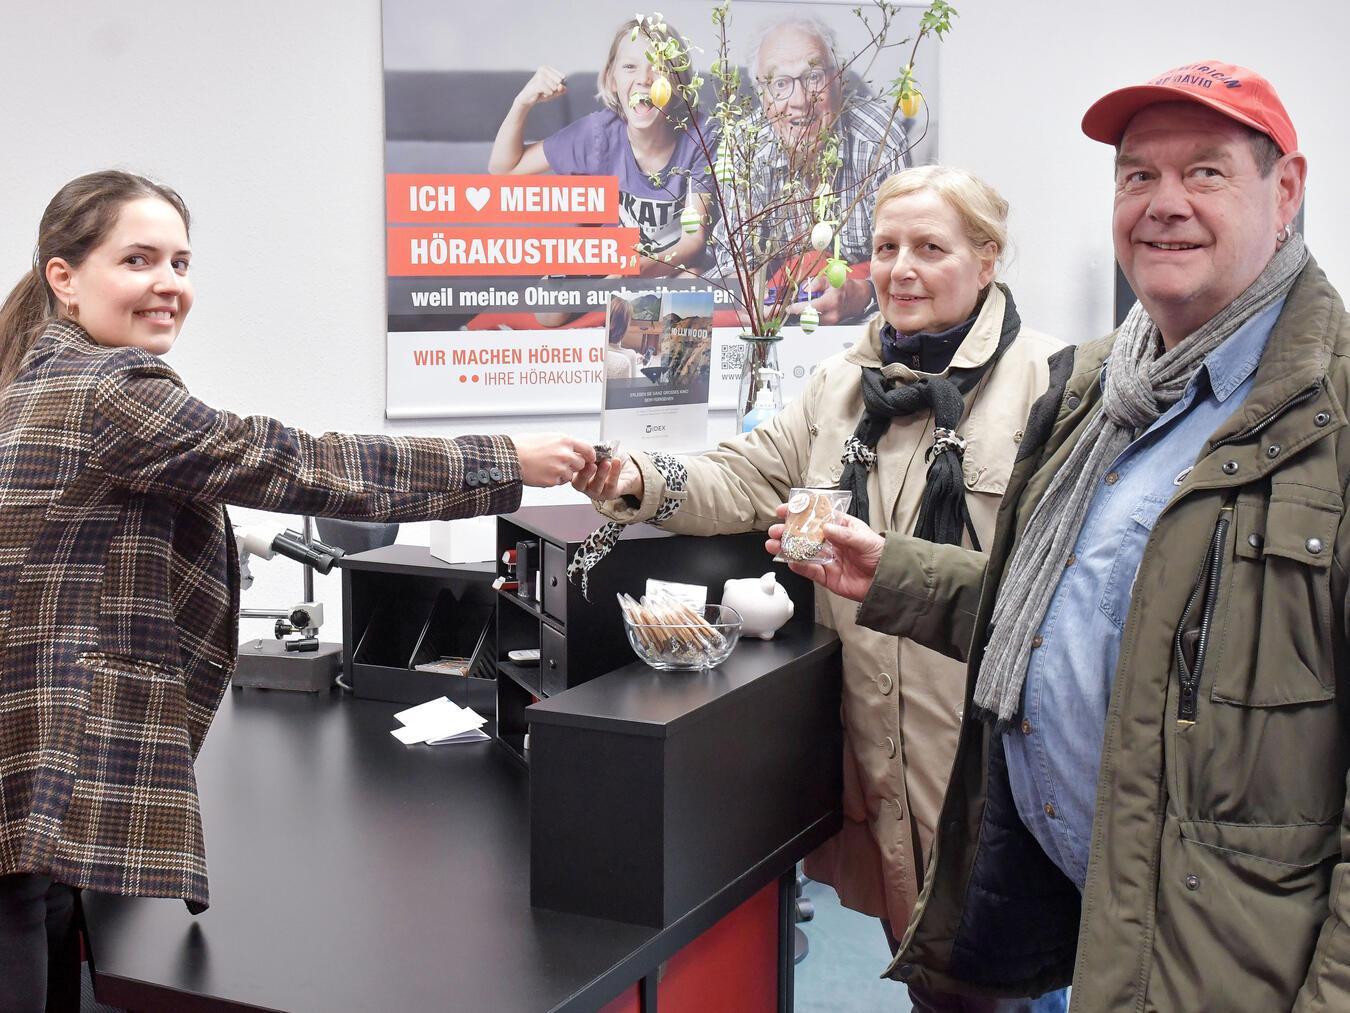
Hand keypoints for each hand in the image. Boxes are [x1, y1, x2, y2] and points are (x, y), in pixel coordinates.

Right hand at [512, 433, 593, 487]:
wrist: (510, 458)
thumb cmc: (523, 446)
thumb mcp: (547, 437)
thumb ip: (562, 443)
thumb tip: (572, 448)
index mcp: (564, 440)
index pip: (588, 449)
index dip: (590, 456)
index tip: (590, 458)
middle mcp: (565, 454)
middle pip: (581, 464)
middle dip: (574, 466)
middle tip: (562, 464)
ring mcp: (560, 468)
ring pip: (571, 475)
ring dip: (563, 474)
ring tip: (548, 468)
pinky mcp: (553, 480)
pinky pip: (560, 482)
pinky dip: (554, 480)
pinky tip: (543, 473)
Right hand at [514, 66, 566, 108]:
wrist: (528, 99)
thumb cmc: (542, 93)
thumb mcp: (554, 92)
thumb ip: (561, 89)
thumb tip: (561, 86)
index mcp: (547, 68)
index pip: (562, 77)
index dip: (560, 85)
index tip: (552, 87)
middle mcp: (543, 69)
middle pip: (559, 81)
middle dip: (555, 89)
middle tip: (547, 90)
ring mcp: (539, 75)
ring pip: (554, 86)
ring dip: (551, 92)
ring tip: (544, 92)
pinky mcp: (536, 83)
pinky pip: (549, 90)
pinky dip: (548, 94)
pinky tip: (542, 94)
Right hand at [572, 454, 642, 500]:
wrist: (622, 470)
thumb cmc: (604, 462)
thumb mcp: (595, 455)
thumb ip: (589, 453)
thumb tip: (588, 447)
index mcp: (577, 476)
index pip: (570, 474)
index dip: (573, 467)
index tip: (579, 457)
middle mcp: (584, 486)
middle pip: (580, 484)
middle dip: (585, 474)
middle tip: (591, 464)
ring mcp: (596, 492)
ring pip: (596, 487)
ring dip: (601, 474)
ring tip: (606, 463)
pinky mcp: (609, 494)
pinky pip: (611, 485)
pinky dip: (614, 473)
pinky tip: (616, 462)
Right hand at [766, 506, 883, 602]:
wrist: (887, 581)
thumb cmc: (881, 555)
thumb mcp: (865, 539)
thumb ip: (845, 535)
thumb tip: (826, 529)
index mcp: (840, 527)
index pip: (816, 516)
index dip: (799, 512)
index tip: (784, 510)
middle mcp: (831, 542)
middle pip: (805, 535)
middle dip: (788, 532)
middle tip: (775, 531)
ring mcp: (827, 559)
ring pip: (803, 552)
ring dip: (787, 548)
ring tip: (773, 545)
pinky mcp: (827, 576)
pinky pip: (809, 571)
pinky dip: (798, 566)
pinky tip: (789, 561)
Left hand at [787, 270, 872, 324]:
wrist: (859, 297)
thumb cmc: (845, 287)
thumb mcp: (831, 279)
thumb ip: (816, 283)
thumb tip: (805, 289)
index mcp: (831, 301)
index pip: (810, 308)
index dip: (797, 309)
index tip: (789, 308)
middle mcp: (832, 314)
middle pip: (808, 317)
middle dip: (799, 312)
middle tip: (795, 306)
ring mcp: (832, 322)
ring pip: (811, 321)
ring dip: (805, 314)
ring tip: (806, 306)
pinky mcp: (831, 325)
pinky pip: (816, 322)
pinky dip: (811, 316)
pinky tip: (812, 310)